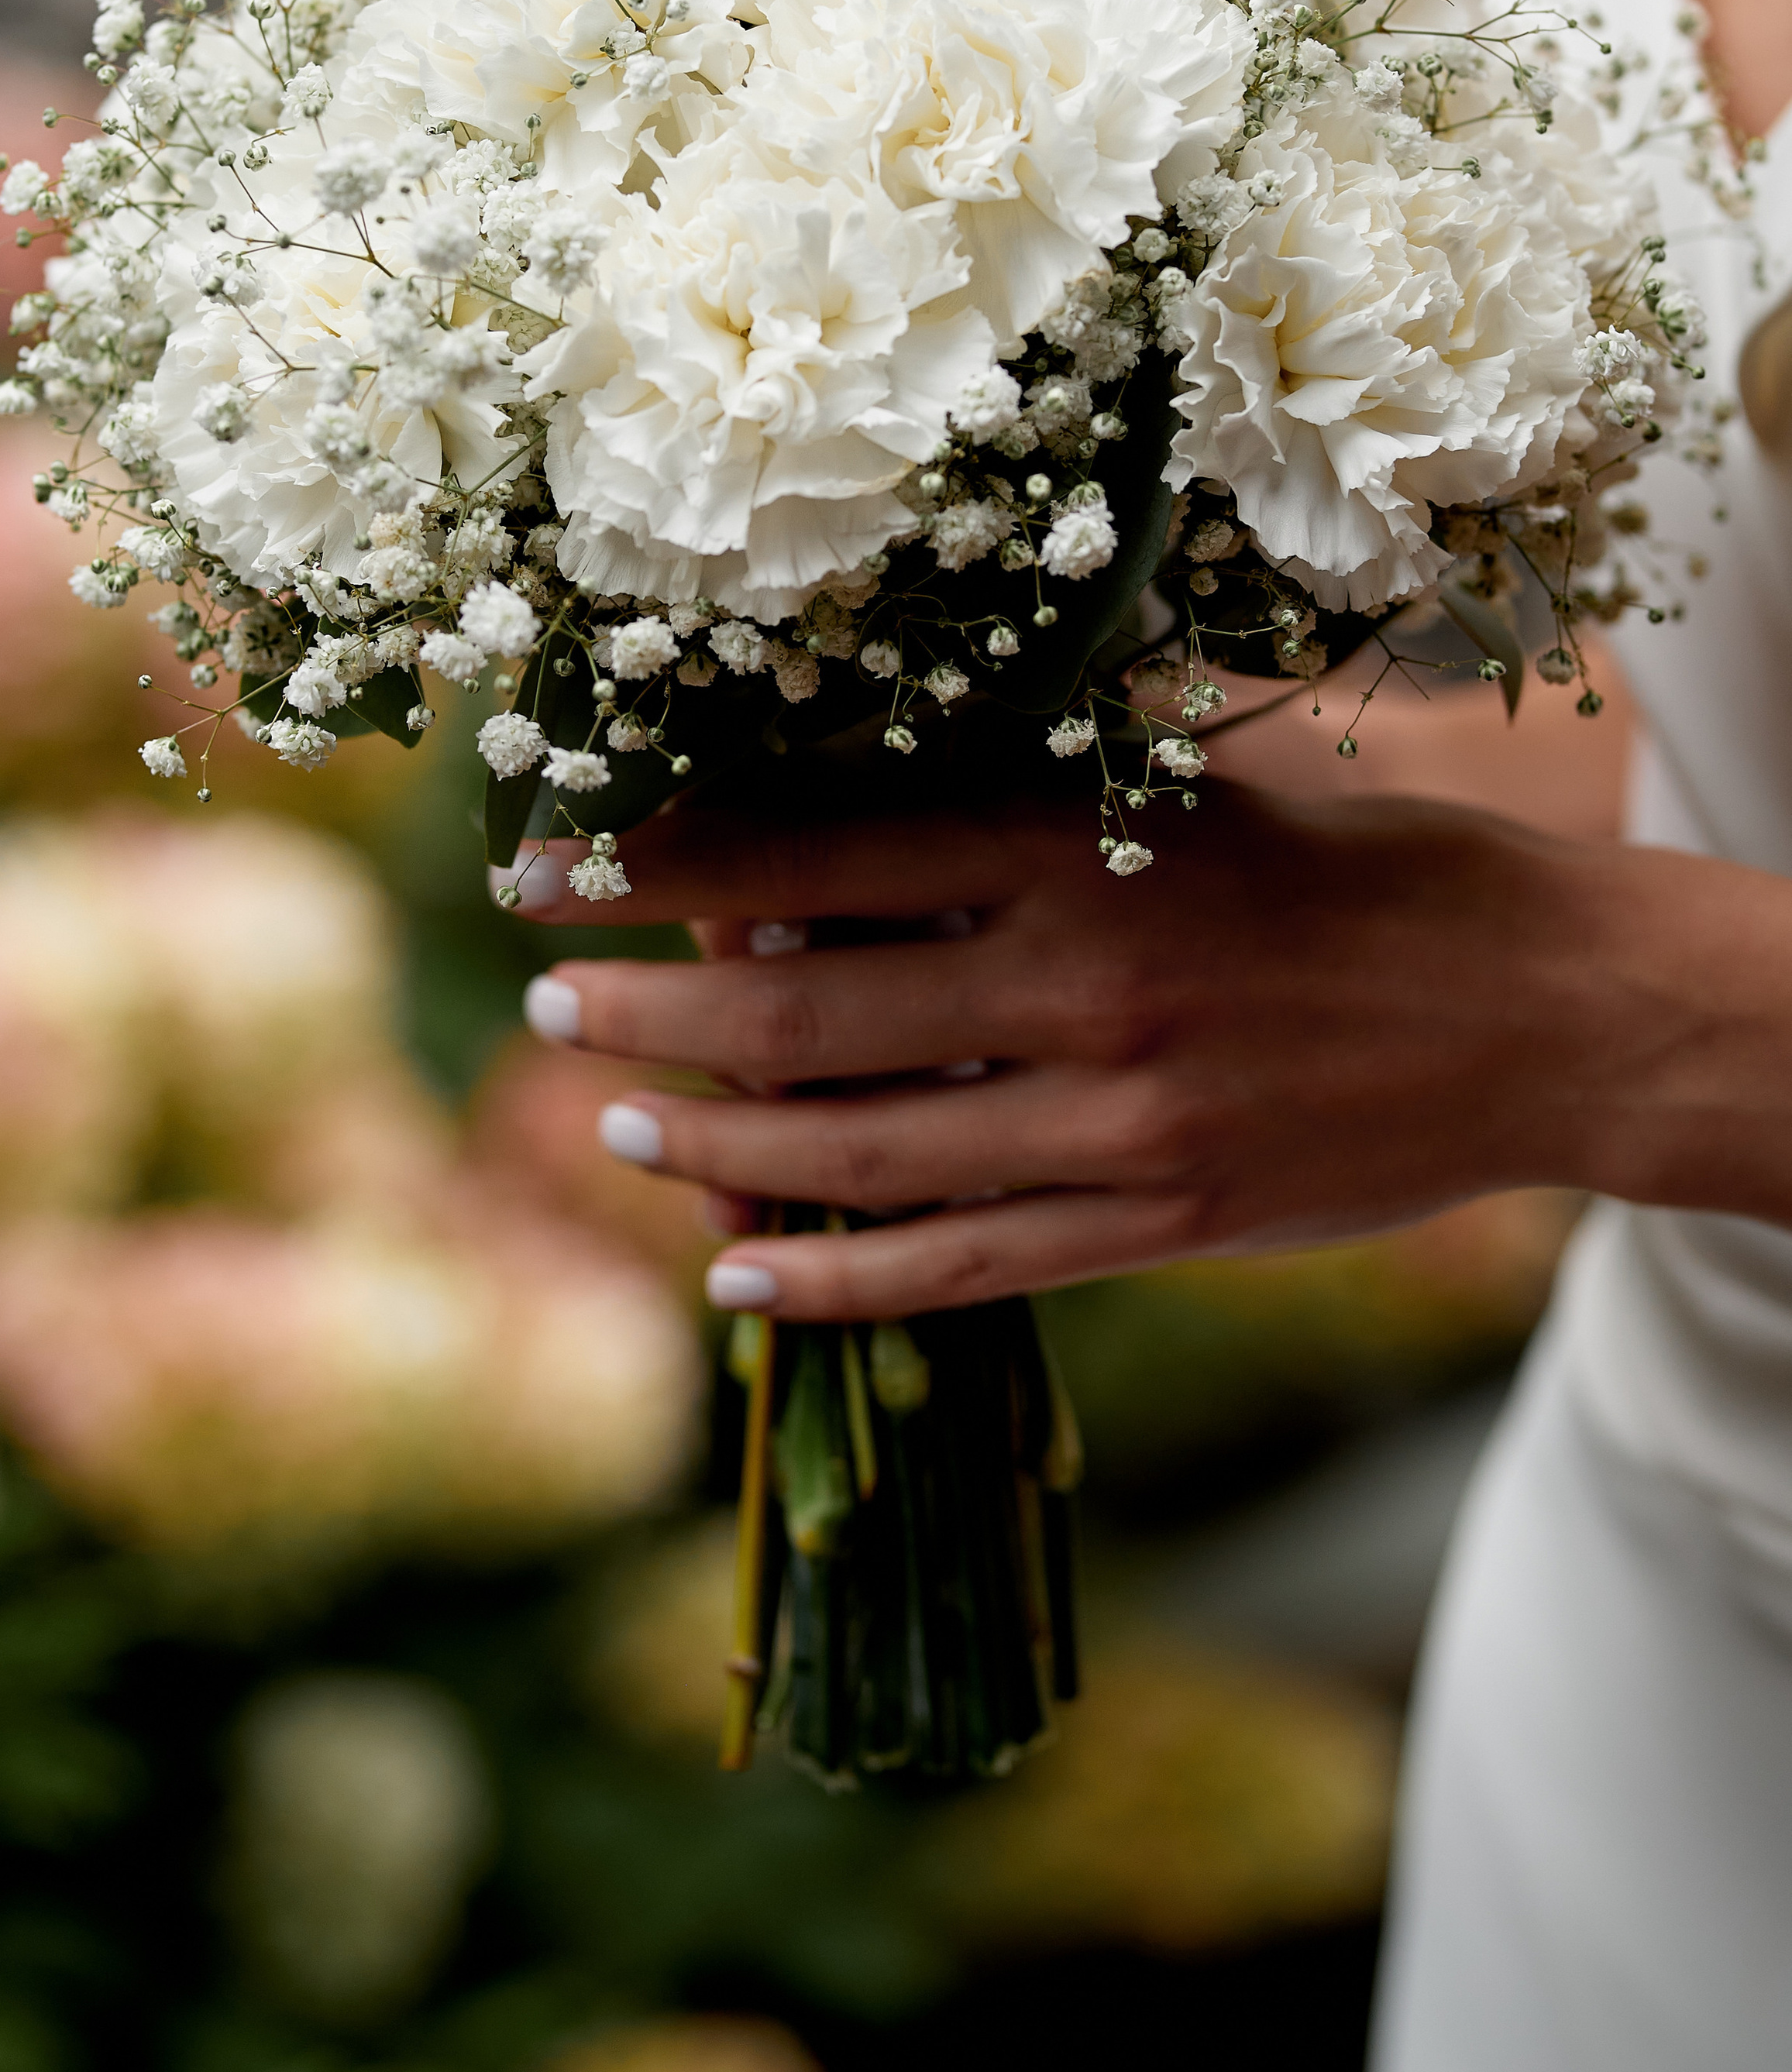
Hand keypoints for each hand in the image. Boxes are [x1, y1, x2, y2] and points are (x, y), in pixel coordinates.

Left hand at [495, 785, 1790, 1319]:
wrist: (1530, 1006)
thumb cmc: (1338, 868)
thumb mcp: (1170, 794)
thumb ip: (999, 818)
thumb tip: (792, 856)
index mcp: (1071, 841)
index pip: (804, 850)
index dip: (650, 863)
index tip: (545, 868)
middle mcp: (1075, 981)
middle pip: (798, 1009)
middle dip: (641, 1011)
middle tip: (542, 1007)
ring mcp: (1113, 1119)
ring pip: (856, 1147)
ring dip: (709, 1141)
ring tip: (607, 1125)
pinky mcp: (1152, 1222)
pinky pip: (958, 1265)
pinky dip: (835, 1277)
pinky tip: (738, 1275)